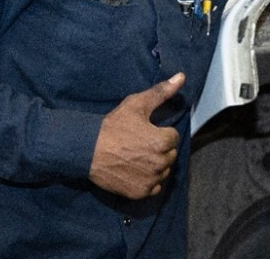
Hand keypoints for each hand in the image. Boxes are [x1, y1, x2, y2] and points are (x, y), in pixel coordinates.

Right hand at [89, 73, 184, 199]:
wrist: (87, 150)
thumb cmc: (113, 126)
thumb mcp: (137, 104)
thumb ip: (161, 92)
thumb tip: (182, 77)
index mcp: (162, 141)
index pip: (173, 137)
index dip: (160, 132)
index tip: (145, 131)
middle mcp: (159, 163)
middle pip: (170, 155)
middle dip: (160, 149)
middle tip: (140, 143)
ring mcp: (150, 180)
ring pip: (163, 171)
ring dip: (156, 165)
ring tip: (137, 156)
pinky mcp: (140, 192)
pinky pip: (154, 188)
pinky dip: (148, 181)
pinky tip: (135, 170)